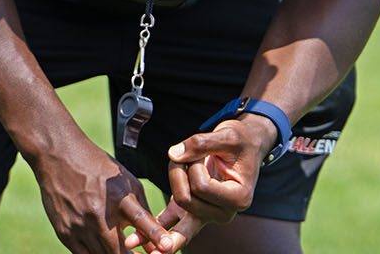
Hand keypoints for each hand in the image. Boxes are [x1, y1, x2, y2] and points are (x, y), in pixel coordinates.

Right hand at [30, 138, 183, 253]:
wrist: (58, 156)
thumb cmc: (98, 168)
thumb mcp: (126, 182)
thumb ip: (142, 211)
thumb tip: (156, 239)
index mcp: (119, 197)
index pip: (141, 220)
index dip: (156, 235)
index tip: (168, 247)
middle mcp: (99, 215)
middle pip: (119, 251)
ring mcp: (80, 227)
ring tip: (125, 253)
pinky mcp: (65, 234)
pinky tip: (104, 249)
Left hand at [124, 114, 274, 248]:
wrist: (243, 148)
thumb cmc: (240, 141)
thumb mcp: (226, 135)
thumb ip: (200, 143)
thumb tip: (172, 154)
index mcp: (239, 198)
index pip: (202, 187)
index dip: (196, 165)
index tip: (207, 154)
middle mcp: (224, 213)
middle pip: (185, 199)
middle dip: (180, 172)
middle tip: (192, 156)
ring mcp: (207, 216)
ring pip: (177, 208)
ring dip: (174, 179)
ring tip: (183, 162)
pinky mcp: (191, 214)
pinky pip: (169, 227)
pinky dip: (152, 236)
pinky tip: (136, 243)